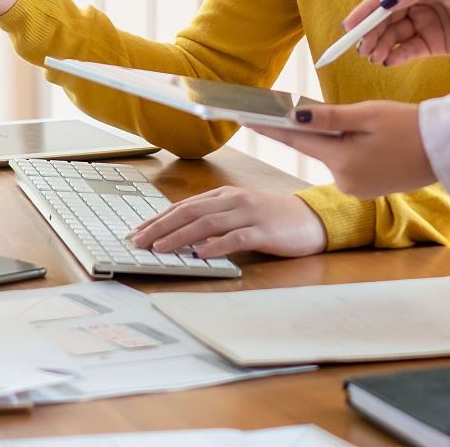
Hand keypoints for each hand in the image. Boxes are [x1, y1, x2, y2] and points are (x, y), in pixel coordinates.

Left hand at [126, 186, 325, 259]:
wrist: (311, 218)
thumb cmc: (273, 218)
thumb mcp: (239, 212)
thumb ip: (214, 218)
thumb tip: (180, 234)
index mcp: (225, 195)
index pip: (184, 205)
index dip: (159, 218)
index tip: (138, 232)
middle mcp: (234, 200)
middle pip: (190, 211)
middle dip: (161, 226)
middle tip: (139, 241)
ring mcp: (249, 214)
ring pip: (208, 223)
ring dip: (180, 236)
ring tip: (161, 248)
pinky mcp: (264, 231)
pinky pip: (236, 237)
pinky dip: (216, 246)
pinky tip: (201, 254)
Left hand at [248, 102, 434, 197]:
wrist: (445, 149)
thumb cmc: (409, 126)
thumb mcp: (367, 114)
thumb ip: (329, 117)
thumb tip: (294, 115)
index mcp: (342, 160)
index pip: (295, 139)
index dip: (269, 126)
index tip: (244, 117)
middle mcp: (344, 181)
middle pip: (317, 147)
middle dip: (317, 129)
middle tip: (335, 110)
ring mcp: (356, 189)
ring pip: (334, 156)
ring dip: (339, 140)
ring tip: (371, 128)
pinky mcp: (367, 190)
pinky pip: (349, 165)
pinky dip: (353, 151)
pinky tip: (375, 142)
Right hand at [343, 0, 449, 66]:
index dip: (365, 11)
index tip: (349, 26)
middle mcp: (417, 1)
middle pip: (385, 19)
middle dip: (370, 33)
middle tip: (361, 48)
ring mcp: (425, 23)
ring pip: (394, 36)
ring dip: (381, 46)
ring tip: (374, 57)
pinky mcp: (434, 43)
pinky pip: (408, 51)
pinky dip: (396, 57)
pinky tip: (389, 62)